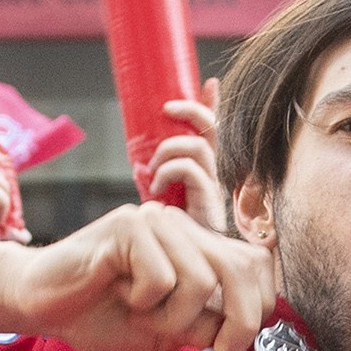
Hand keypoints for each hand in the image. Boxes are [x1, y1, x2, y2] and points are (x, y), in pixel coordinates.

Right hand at [0, 201, 274, 350]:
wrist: (42, 305)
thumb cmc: (101, 316)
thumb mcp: (167, 332)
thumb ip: (207, 325)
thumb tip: (247, 331)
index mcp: (197, 246)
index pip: (256, 263)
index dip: (260, 307)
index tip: (234, 350)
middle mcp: (183, 227)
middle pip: (241, 269)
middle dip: (239, 324)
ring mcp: (156, 221)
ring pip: (201, 281)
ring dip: (173, 318)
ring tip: (142, 315)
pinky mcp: (128, 226)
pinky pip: (161, 278)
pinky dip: (144, 303)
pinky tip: (120, 296)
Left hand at [144, 91, 228, 233]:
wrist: (173, 267)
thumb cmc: (163, 233)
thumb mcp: (157, 193)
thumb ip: (154, 175)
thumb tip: (138, 160)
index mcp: (201, 169)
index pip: (211, 130)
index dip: (212, 105)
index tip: (210, 83)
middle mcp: (211, 175)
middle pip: (211, 130)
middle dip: (191, 111)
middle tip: (166, 110)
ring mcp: (212, 189)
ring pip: (199, 148)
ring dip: (169, 150)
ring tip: (152, 168)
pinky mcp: (209, 204)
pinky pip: (192, 172)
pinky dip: (169, 172)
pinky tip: (155, 187)